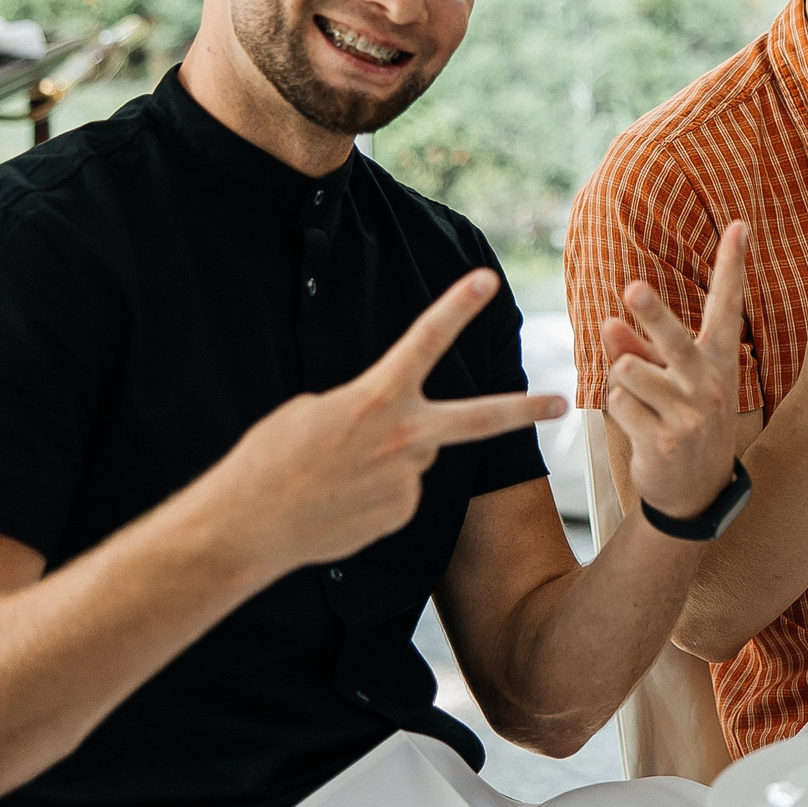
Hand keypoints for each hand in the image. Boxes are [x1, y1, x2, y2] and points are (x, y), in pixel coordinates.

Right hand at [207, 269, 566, 572]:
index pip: (424, 341)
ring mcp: (407, 480)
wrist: (248, 527)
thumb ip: (368, 409)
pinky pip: (398, 492)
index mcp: (375, 398)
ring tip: (335, 475)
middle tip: (559, 403)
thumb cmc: (271, 460)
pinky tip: (339, 501)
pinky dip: (374, 493)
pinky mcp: (401, 514)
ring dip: (385, 459)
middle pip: (477, 419)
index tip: (487, 279)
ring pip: (414, 456)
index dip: (457, 306)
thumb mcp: (312, 411)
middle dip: (522, 410)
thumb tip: (398, 430)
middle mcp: (403, 438)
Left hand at [597, 222, 750, 517]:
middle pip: (673, 338)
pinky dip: (618, 410)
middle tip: (632, 288)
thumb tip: (609, 323)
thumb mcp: (669, 381)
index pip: (728, 305)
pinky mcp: (665, 438)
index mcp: (718, 360)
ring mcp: (690, 413)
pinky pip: (619, 403)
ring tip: (641, 401)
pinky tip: (639, 427)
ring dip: (622, 380)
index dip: (733, 265)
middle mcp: (709, 382)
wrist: (696, 490)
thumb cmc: (681, 420)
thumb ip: (639, 348)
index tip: (740, 225)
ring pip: (629, 371)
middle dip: (651, 313)